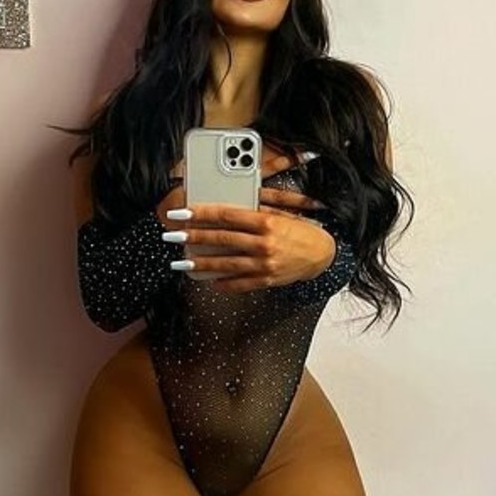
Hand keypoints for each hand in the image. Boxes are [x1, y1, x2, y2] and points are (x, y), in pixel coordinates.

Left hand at [165, 147, 335, 292]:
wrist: (322, 254)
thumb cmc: (299, 230)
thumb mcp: (280, 213)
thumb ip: (254, 212)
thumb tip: (225, 212)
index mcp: (266, 221)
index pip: (227, 216)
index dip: (202, 214)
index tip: (183, 213)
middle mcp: (264, 243)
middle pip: (222, 239)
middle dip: (194, 237)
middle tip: (173, 236)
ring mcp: (264, 264)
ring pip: (226, 264)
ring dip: (201, 264)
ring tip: (182, 263)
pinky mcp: (267, 280)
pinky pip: (240, 283)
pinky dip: (224, 283)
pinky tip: (209, 281)